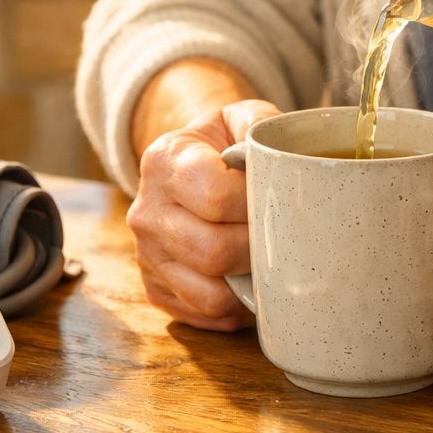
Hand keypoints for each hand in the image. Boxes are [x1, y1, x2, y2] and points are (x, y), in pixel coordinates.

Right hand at [126, 99, 280, 330]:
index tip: (275, 198)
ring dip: (249, 284)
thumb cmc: (223, 145)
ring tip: (269, 261)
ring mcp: (146, 255)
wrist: (187, 166)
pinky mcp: (155, 289)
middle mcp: (146, 212)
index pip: (216, 197)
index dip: (256, 203)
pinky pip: (204, 314)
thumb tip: (286, 159)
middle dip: (258, 248)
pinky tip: (250, 281)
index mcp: (164, 161)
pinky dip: (236, 306)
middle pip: (213, 252)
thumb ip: (262, 125)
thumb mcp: (239, 118)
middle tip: (281, 235)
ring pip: (209, 294)